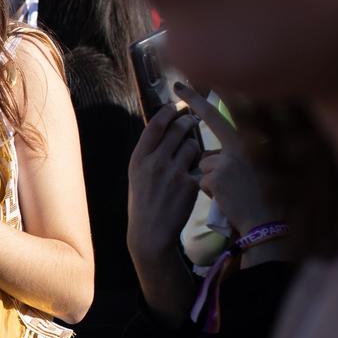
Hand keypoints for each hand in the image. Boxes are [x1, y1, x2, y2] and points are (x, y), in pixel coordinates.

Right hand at [126, 102, 201, 265]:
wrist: (150, 231)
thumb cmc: (143, 201)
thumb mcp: (136, 174)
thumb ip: (148, 152)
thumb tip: (162, 128)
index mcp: (138, 158)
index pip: (155, 125)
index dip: (167, 111)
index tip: (174, 106)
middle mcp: (154, 162)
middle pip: (177, 129)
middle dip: (187, 121)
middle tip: (191, 120)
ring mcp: (173, 172)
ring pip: (192, 144)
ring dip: (195, 145)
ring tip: (191, 153)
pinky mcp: (189, 184)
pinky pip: (201, 164)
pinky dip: (201, 165)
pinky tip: (197, 172)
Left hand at [177, 85, 276, 237]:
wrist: (268, 224)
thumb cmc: (265, 198)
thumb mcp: (259, 168)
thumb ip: (240, 153)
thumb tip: (218, 146)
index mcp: (250, 143)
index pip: (224, 115)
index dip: (206, 99)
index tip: (189, 82)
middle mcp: (239, 146)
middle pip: (209, 132)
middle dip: (194, 104)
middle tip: (179, 85)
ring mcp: (226, 161)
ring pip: (204, 164)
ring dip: (211, 177)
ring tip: (231, 191)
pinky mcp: (216, 177)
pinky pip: (202, 181)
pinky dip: (210, 192)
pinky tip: (226, 199)